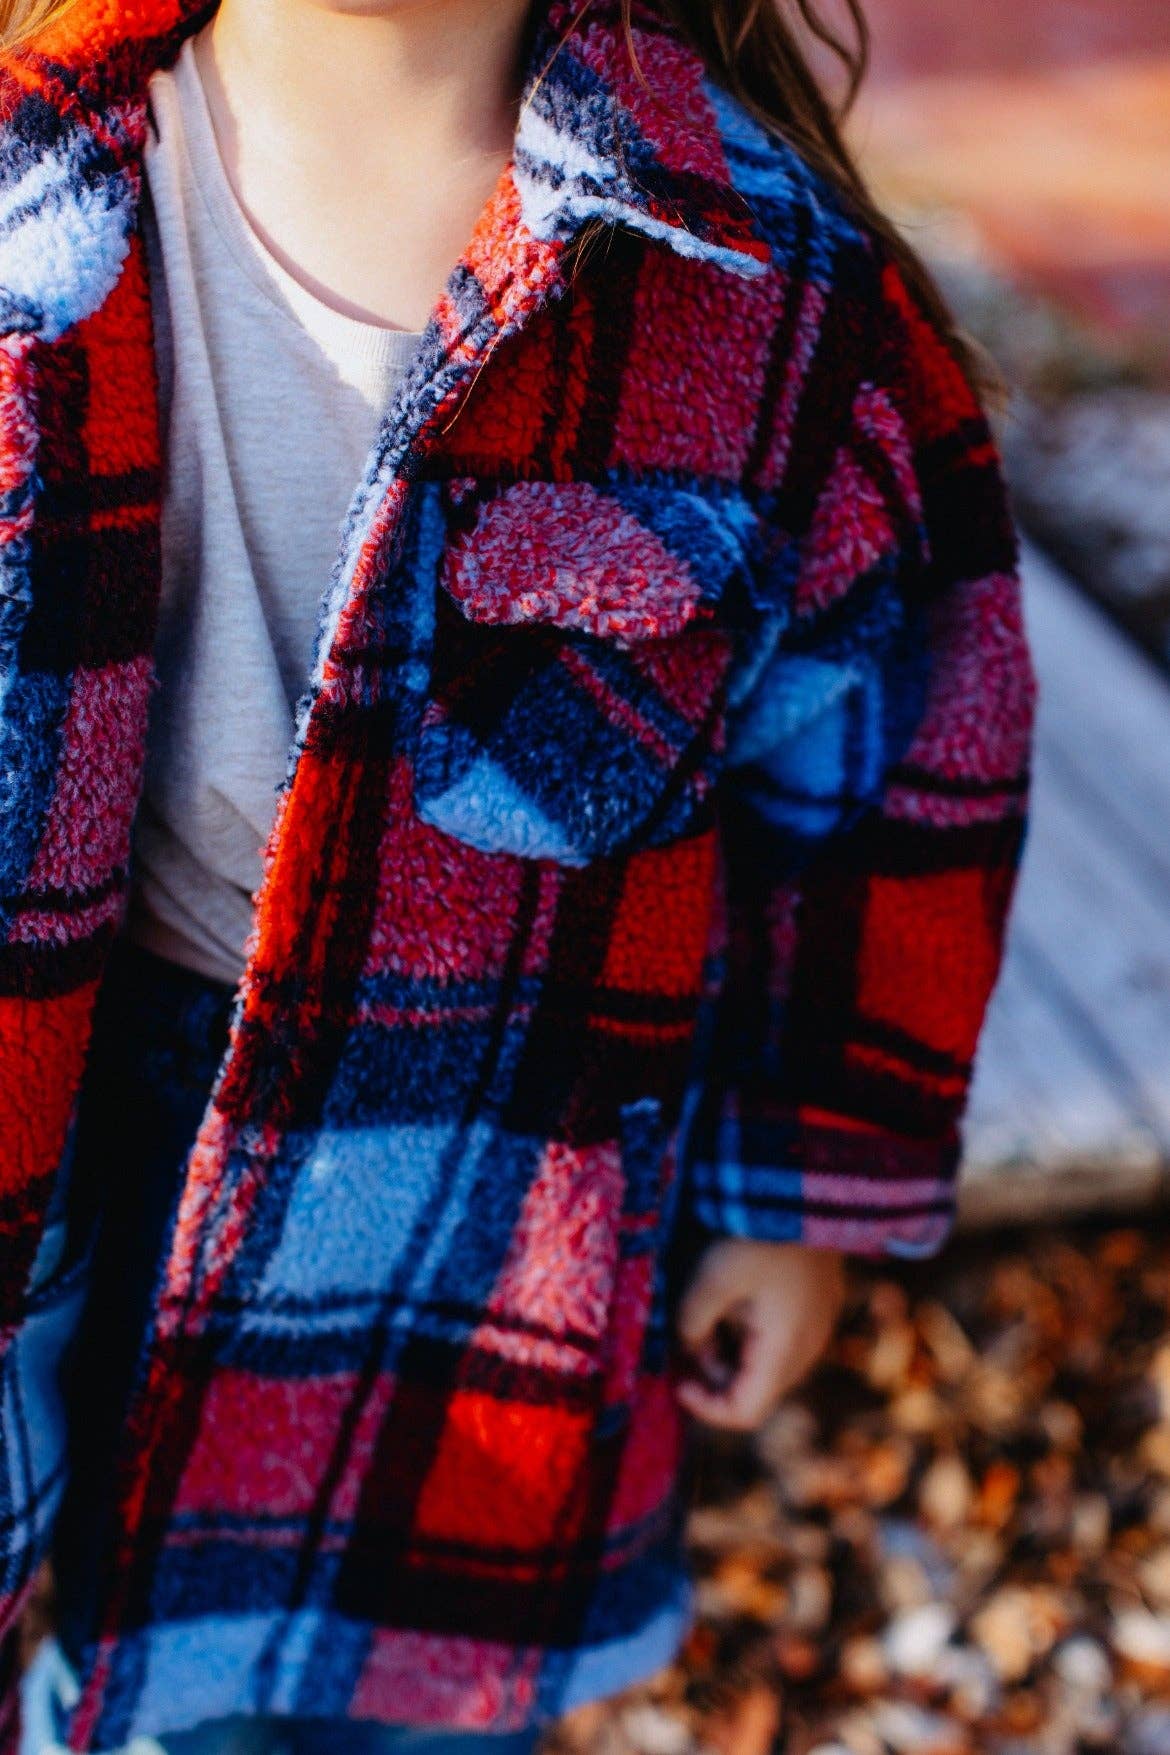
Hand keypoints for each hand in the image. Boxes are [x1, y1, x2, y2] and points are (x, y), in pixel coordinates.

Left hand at [673, 1239, 844, 1430]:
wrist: (806, 1191)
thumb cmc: (757, 1237)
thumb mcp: (711, 1279)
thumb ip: (691, 1323)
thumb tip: (687, 1346)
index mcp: (784, 1351)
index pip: (745, 1412)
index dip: (706, 1407)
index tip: (677, 1380)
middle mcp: (807, 1348)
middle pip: (755, 1388)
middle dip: (714, 1372)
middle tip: (687, 1334)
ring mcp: (816, 1327)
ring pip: (766, 1362)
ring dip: (731, 1348)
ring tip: (709, 1305)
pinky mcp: (816, 1306)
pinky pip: (779, 1337)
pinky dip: (750, 1330)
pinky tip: (734, 1294)